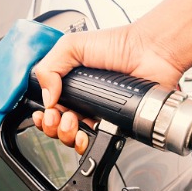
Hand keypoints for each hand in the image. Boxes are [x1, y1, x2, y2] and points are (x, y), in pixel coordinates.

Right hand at [32, 23, 182, 153]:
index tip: (43, 113)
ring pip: (71, 138)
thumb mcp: (72, 46)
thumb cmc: (117, 45)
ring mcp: (96, 115)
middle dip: (51, 126)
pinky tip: (83, 135)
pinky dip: (84, 144)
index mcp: (69, 85)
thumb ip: (49, 67)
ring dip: (65, 135)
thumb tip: (46, 97)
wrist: (148, 53)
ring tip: (71, 121)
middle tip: (57, 116)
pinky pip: (95, 142)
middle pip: (56, 127)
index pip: (48, 108)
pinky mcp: (112, 125)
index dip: (43, 115)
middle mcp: (81, 102)